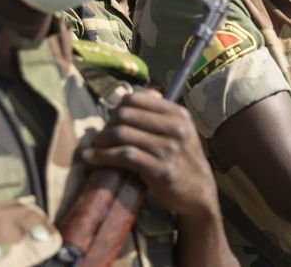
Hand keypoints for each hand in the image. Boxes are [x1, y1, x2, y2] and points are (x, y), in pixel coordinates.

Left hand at [82, 90, 218, 219]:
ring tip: (93, 147)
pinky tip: (92, 158)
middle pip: (125, 115)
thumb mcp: (179, 131)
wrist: (198, 192)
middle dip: (107, 125)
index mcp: (178, 114)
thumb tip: (124, 100)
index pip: (137, 98)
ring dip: (101, 141)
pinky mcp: (160, 170)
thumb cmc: (182, 160)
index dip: (118, 108)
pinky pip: (124, 156)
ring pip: (122, 134)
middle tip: (100, 137)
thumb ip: (158, 116)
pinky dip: (103, 156)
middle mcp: (175, 128)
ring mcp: (168, 149)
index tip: (111, 121)